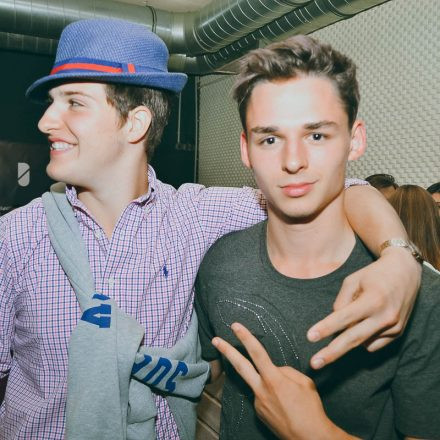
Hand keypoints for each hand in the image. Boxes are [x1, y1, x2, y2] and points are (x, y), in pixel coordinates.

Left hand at [213, 323, 357, 439]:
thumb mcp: (304, 382)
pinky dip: (271, 394)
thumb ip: (286, 371)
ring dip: (266, 381)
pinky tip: (284, 404)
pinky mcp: (258, 412)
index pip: (257, 352)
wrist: (310, 438)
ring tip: (287, 394)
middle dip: (226, 351)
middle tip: (215, 340)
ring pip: (257, 383)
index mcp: (274, 379)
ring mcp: (258, 403)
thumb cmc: (311, 410)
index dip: (245, 337)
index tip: (235, 326)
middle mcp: (261, 390)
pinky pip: (263, 396)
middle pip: (240, 366)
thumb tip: (275, 370)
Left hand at [307, 246, 421, 368]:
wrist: (405, 272)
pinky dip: (364, 335)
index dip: (326, 328)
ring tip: (360, 311)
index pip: (344, 317)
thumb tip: (335, 325)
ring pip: (361, 341)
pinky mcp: (398, 333)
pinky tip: (368, 320)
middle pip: (353, 339)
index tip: (310, 337)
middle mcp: (385, 316)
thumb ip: (341, 302)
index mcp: (373, 300)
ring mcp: (394, 327)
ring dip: (351, 333)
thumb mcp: (352, 280)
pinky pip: (372, 343)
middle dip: (332, 352)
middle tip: (314, 363)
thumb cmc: (373, 275)